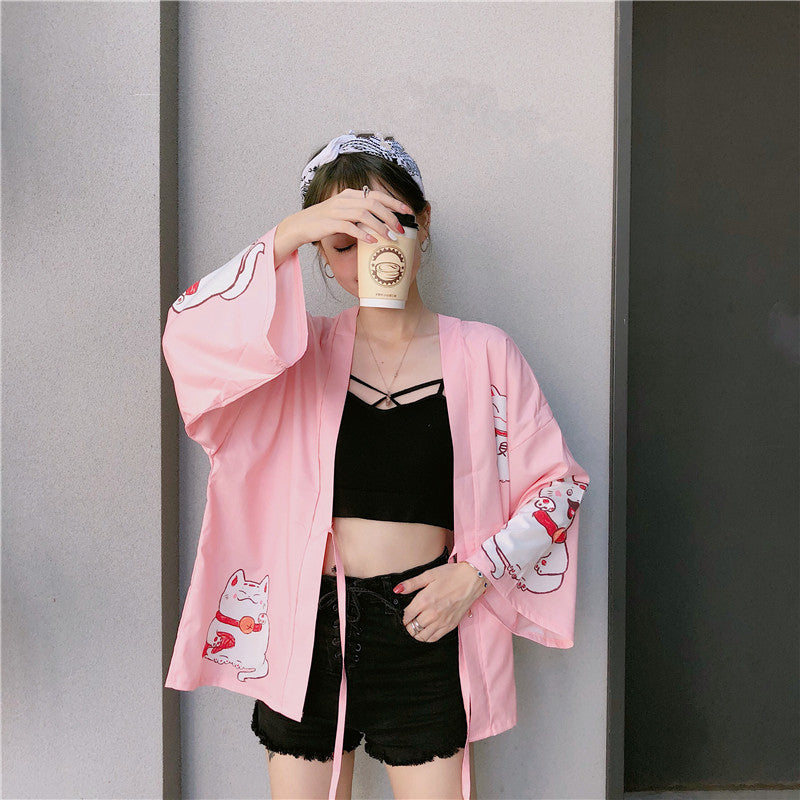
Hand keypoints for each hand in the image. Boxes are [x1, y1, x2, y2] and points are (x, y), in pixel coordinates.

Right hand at [275, 188, 410, 261]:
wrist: (300, 225)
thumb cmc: (324, 222)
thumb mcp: (343, 212)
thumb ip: (359, 213)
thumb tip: (380, 221)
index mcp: (350, 194)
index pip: (376, 195)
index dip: (394, 202)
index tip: (408, 211)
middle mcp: (344, 199)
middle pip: (373, 203)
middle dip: (391, 216)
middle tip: (402, 229)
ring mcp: (337, 210)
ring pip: (364, 214)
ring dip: (380, 226)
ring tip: (390, 237)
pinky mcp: (330, 223)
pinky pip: (350, 227)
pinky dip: (363, 233)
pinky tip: (372, 241)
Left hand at [394, 562, 488, 642]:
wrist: (472, 579)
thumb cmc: (451, 575)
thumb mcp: (429, 574)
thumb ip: (411, 583)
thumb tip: (397, 590)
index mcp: (425, 600)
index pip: (406, 616)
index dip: (402, 616)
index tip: (404, 613)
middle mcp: (432, 613)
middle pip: (412, 628)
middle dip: (408, 625)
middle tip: (410, 619)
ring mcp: (442, 621)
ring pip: (421, 636)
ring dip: (416, 632)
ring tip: (417, 625)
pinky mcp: (450, 625)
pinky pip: (434, 638)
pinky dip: (427, 637)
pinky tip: (427, 629)